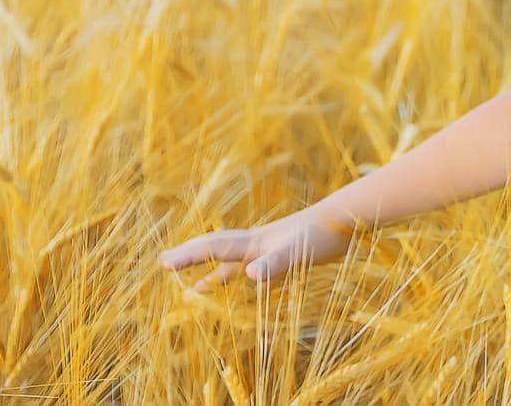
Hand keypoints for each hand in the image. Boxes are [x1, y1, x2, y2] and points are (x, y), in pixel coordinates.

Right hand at [158, 207, 356, 293]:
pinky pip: (253, 271)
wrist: (348, 219)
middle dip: (190, 258)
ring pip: (233, 264)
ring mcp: (270, 250)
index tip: (162, 263)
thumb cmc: (323, 234)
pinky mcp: (285, 257)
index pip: (213, 247)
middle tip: (163, 263)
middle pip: (216, 250)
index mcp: (254, 243)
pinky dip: (242, 279)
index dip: (188, 255)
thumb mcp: (298, 252)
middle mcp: (257, 244)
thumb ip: (274, 264)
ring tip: (194, 290)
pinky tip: (246, 286)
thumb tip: (250, 277)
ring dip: (212, 276)